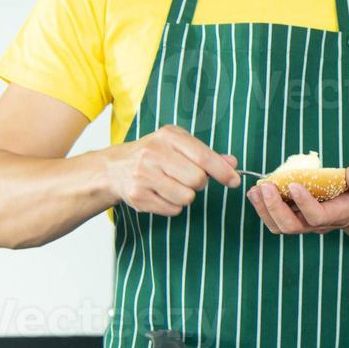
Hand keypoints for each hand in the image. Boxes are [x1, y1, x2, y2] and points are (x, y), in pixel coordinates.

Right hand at [104, 124, 240, 216]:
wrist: (114, 168)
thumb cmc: (153, 154)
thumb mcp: (178, 145)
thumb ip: (207, 154)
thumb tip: (232, 164)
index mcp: (168, 137)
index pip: (203, 156)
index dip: (223, 171)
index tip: (234, 181)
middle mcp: (154, 154)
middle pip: (197, 180)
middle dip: (199, 183)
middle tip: (187, 178)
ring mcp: (144, 176)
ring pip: (186, 197)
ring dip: (186, 196)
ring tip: (172, 185)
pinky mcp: (138, 196)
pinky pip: (173, 210)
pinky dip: (172, 205)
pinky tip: (160, 194)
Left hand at [247, 164, 348, 235]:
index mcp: (338, 214)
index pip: (317, 216)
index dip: (304, 203)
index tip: (293, 184)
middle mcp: (318, 223)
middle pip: (292, 226)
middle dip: (276, 207)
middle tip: (266, 186)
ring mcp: (305, 223)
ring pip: (280, 226)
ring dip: (265, 209)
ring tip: (255, 190)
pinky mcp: (295, 218)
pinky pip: (276, 220)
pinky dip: (263, 208)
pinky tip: (257, 192)